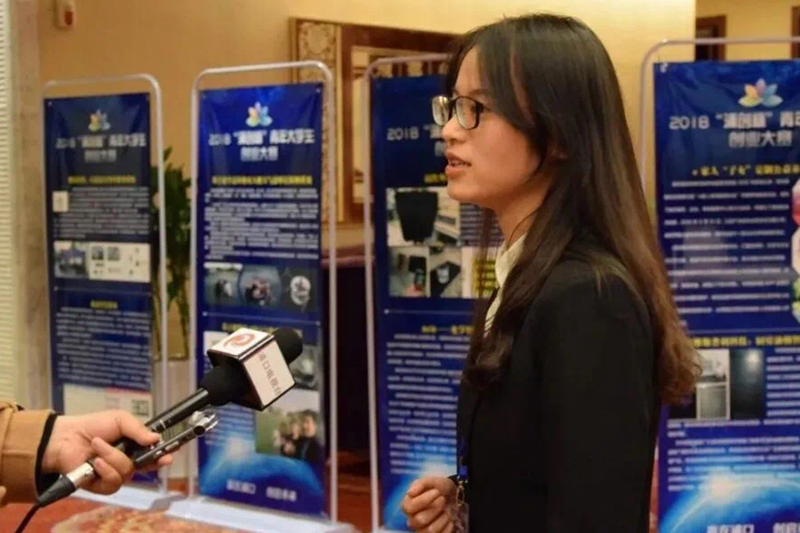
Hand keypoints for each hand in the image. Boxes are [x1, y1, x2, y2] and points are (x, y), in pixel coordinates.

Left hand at [42, 410, 173, 494]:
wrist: (66, 438)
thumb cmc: (94, 426)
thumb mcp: (119, 419)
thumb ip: (138, 429)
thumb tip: (156, 438)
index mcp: (135, 445)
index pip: (154, 452)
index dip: (165, 453)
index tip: (173, 452)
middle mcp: (129, 461)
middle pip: (148, 465)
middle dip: (154, 461)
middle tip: (161, 458)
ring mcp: (116, 474)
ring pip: (128, 471)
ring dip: (113, 457)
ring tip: (98, 446)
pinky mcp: (102, 486)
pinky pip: (113, 482)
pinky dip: (105, 470)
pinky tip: (97, 462)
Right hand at [401, 476, 456, 531]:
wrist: (453, 497)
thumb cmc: (439, 489)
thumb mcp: (431, 481)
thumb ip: (420, 484)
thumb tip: (410, 493)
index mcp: (408, 505)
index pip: (409, 507)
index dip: (423, 500)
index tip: (437, 491)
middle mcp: (413, 520)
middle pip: (420, 520)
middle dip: (435, 508)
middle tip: (442, 499)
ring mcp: (423, 530)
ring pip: (430, 530)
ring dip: (443, 517)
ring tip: (446, 510)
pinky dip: (448, 526)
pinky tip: (449, 519)